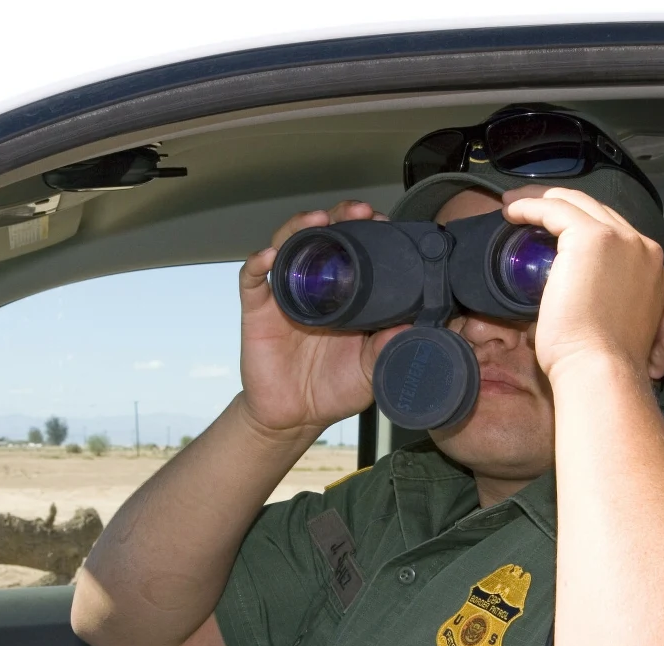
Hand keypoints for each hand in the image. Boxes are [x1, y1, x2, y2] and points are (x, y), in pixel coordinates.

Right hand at [237, 201, 406, 436]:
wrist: (296, 416)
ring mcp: (285, 293)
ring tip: (318, 220)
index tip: (386, 222)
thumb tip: (411, 328)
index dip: (370, 231)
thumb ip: (388, 350)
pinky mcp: (258, 309)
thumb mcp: (372, 370)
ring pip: (288, 245)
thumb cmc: (336, 388)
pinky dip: (258, 262)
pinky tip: (269, 255)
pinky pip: (252, 278)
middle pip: (324, 236)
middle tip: (360, 211)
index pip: (358, 248)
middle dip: (341, 216)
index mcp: (348, 293)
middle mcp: (316, 285)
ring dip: (301, 227)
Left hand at [500, 186, 663, 382]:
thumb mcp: (611, 320)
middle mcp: (642, 248)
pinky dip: (531, 206)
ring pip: (577, 203)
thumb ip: (601, 297)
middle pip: (598, 211)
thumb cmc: (600, 361)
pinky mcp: (593, 238)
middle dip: (561, 205)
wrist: (602, 369)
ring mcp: (621, 240)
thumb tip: (565, 294)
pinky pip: (556, 209)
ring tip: (515, 206)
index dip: (580, 225)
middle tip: (528, 208)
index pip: (614, 233)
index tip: (552, 229)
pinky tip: (512, 211)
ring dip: (543, 200)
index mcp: (650, 269)